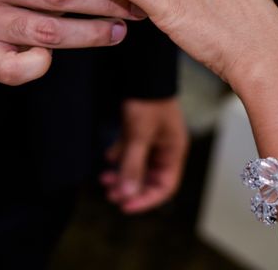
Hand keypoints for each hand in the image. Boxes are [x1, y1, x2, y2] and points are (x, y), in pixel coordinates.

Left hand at [100, 98, 188, 213]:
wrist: (143, 71)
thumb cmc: (148, 101)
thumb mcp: (139, 135)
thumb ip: (133, 164)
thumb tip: (127, 193)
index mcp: (174, 151)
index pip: (165, 186)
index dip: (146, 200)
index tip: (124, 206)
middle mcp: (165, 148)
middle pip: (150, 178)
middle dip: (130, 188)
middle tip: (110, 194)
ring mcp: (153, 138)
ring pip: (138, 165)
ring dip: (122, 173)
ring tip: (104, 179)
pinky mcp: (141, 129)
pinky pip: (132, 150)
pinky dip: (120, 156)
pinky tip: (107, 157)